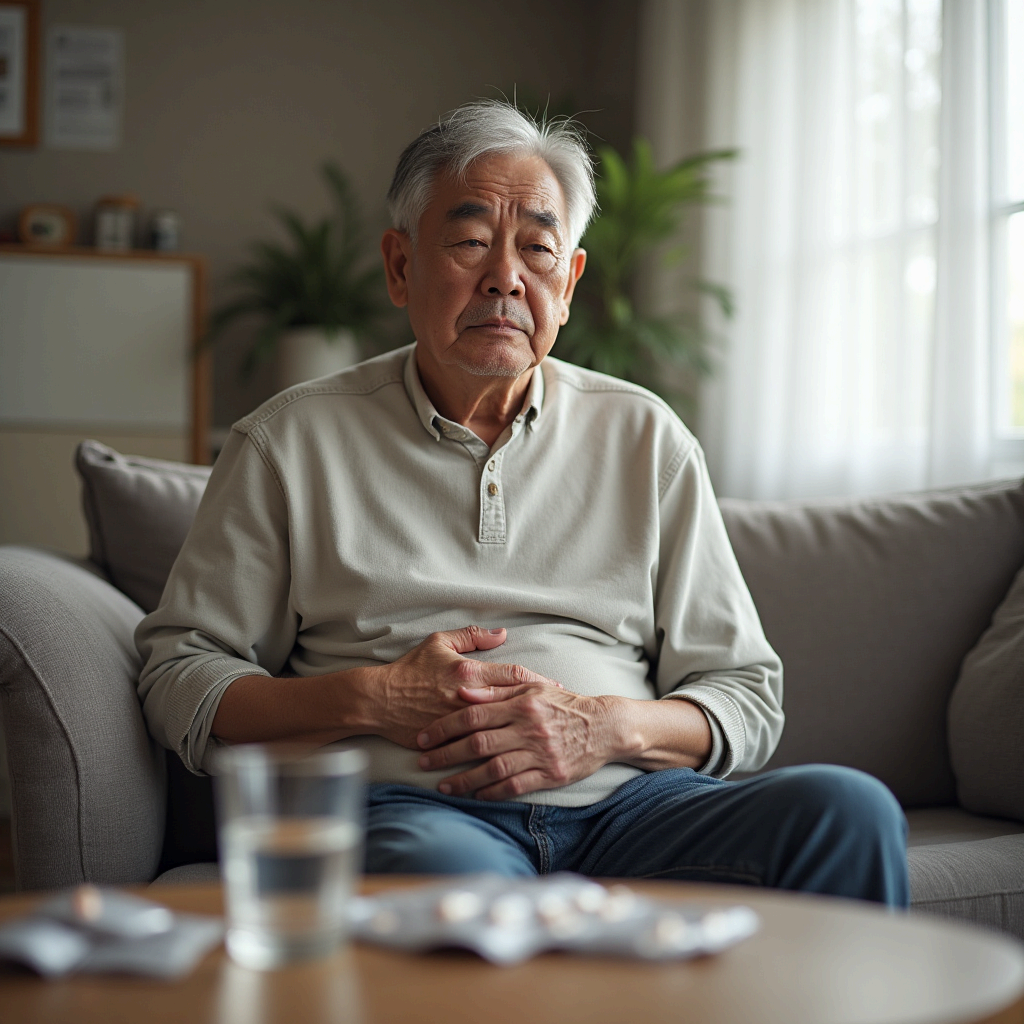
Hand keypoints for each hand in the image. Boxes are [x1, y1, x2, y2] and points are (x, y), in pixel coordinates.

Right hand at [364, 626, 561, 748]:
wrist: (379, 700)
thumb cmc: (409, 670)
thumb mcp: (437, 643)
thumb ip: (471, 637)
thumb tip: (501, 633)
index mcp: (468, 672)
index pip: (513, 675)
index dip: (538, 681)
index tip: (556, 687)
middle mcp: (468, 698)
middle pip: (513, 703)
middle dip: (538, 708)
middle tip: (559, 712)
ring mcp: (460, 722)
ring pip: (501, 728)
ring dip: (523, 731)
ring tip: (543, 735)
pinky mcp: (450, 741)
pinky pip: (480, 747)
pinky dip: (500, 749)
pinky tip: (515, 753)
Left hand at [415, 683, 621, 799]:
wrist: (604, 727)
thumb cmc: (564, 705)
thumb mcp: (532, 688)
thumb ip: (496, 690)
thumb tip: (462, 691)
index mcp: (520, 704)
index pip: (473, 715)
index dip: (444, 727)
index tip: (423, 737)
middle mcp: (528, 728)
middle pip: (477, 743)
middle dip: (445, 754)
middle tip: (423, 763)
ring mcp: (540, 753)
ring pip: (493, 769)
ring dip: (464, 779)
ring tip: (444, 786)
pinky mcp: (550, 775)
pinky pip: (516, 786)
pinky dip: (494, 792)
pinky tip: (477, 796)